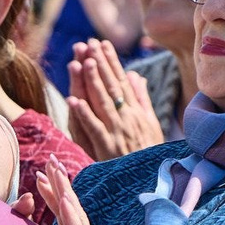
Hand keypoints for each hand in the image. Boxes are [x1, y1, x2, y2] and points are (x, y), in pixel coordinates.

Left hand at [67, 38, 167, 158]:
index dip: (111, 61)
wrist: (151, 182)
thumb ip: (141, 98)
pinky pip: (94, 128)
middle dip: (101, 64)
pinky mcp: (107, 148)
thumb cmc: (149, 153)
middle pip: (112, 87)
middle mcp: (128, 118)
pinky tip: (73, 100)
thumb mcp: (150, 124)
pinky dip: (84, 114)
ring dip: (93, 82)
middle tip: (90, 43)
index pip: (122, 81)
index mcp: (136, 111)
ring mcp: (117, 132)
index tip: (102, 43)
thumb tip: (134, 75)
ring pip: (103, 103)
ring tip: (84, 62)